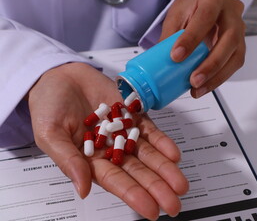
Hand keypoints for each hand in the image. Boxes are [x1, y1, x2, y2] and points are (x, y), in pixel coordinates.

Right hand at [28, 62, 188, 219]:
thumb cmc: (49, 105)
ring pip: (148, 154)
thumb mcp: (50, 134)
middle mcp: (111, 150)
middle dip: (156, 187)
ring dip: (165, 168)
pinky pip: (150, 131)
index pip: (116, 182)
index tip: (151, 210)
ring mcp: (124, 133)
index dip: (134, 195)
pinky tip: (174, 154)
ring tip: (180, 183)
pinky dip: (162, 142)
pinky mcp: (133, 115)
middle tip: (173, 202)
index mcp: (90, 160)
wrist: (60, 76)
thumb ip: (68, 161)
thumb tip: (82, 190)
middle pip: (137, 172)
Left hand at [159, 0, 245, 97]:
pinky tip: (205, 86)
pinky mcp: (240, 46)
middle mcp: (232, 12)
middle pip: (228, 39)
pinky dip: (219, 78)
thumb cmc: (193, 7)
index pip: (205, 17)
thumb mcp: (177, 14)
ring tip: (198, 89)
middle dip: (210, 64)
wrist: (207, 5)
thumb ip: (171, 35)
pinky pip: (234, 64)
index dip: (191, 38)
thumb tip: (161, 63)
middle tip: (194, 80)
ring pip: (235, 56)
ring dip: (217, 76)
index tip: (176, 56)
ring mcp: (240, 29)